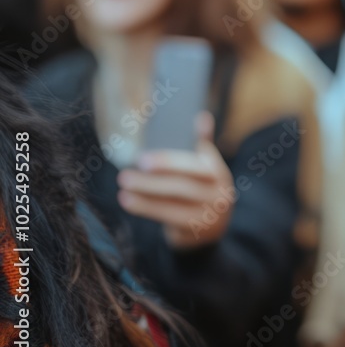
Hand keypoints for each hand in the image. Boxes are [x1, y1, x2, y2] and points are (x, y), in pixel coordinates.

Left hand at [117, 112, 234, 248]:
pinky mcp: (194, 230)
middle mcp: (218, 194)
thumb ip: (202, 145)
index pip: (194, 165)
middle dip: (152, 180)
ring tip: (123, 186)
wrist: (211, 229)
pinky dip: (146, 209)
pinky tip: (128, 201)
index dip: (169, 162)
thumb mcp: (206, 168)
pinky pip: (167, 218)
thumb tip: (202, 116)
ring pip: (173, 203)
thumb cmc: (202, 190)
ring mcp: (208, 214)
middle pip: (183, 186)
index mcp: (218, 173)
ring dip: (144, 195)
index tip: (142, 160)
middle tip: (125, 174)